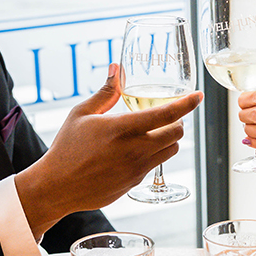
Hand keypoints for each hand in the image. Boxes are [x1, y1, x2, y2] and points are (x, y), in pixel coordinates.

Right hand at [15, 64, 201, 235]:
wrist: (57, 187)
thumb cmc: (66, 148)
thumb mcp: (81, 114)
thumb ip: (106, 92)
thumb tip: (117, 68)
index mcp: (123, 128)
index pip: (166, 114)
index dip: (186, 104)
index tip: (198, 97)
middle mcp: (134, 150)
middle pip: (176, 134)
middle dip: (177, 123)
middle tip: (166, 117)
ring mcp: (136, 169)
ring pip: (170, 151)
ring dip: (168, 140)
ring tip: (151, 134)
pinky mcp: (134, 183)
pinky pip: (154, 166)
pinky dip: (151, 156)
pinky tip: (132, 152)